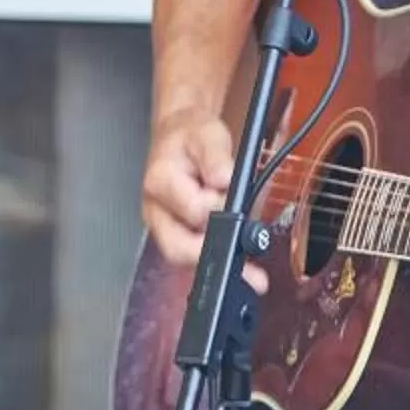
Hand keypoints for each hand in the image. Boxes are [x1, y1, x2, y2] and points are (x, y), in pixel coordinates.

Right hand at [143, 109, 268, 295]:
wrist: (178, 135)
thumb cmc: (190, 135)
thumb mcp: (207, 134)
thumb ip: (216, 156)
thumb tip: (223, 180)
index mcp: (160, 182)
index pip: (192, 210)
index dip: (219, 209)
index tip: (236, 203)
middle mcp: (155, 210)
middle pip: (177, 249)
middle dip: (215, 253)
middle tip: (249, 263)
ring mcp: (163, 226)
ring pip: (185, 259)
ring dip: (219, 262)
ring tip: (253, 275)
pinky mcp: (176, 235)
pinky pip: (194, 256)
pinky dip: (218, 261)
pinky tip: (244, 271)